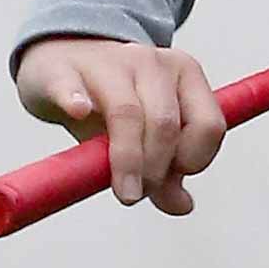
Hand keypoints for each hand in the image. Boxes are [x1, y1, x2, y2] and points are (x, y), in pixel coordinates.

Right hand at [15, 36, 225, 213]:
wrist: (60, 62)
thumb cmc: (110, 104)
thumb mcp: (145, 136)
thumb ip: (168, 170)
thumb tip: (183, 206)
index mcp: (186, 75)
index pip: (208, 125)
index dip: (194, 161)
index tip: (170, 181)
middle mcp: (153, 61)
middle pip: (166, 123)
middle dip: (157, 169)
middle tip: (137, 194)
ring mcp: (108, 61)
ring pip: (127, 111)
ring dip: (128, 158)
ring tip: (124, 191)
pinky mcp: (63, 68)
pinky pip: (72, 86)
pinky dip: (75, 100)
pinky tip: (77, 112)